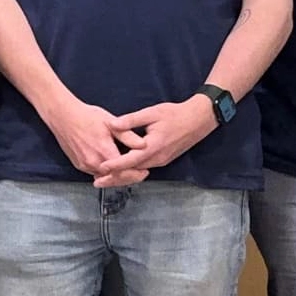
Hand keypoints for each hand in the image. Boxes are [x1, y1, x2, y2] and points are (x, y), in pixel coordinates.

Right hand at [39, 96, 148, 186]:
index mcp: (103, 151)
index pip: (124, 172)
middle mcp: (93, 162)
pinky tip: (114, 167)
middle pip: (115, 178)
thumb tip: (144, 145)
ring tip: (130, 171)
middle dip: (129, 178)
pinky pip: (97, 173)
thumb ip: (128, 136)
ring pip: (106, 178)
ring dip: (118, 176)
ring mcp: (85, 165)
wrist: (62, 115)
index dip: (136, 174)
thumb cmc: (86, 116)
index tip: (145, 171)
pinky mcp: (79, 165)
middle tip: (141, 174)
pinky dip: (107, 173)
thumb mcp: (110, 122)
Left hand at [99, 97, 219, 177]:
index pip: (129, 160)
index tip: (100, 169)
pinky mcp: (164, 159)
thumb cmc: (174, 114)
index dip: (114, 165)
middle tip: (97, 182)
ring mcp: (161, 160)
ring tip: (105, 178)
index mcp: (152, 147)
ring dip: (123, 175)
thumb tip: (112, 124)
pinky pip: (145, 168)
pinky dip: (132, 171)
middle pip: (132, 171)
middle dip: (115, 177)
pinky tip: (123, 169)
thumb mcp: (151, 113)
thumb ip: (131, 120)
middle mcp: (157, 158)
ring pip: (138, 171)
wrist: (198, 120)